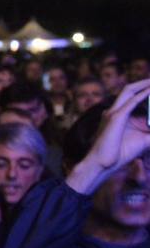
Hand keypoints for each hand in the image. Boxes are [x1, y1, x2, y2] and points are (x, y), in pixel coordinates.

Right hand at [67, 78, 149, 192]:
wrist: (102, 165)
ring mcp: (113, 112)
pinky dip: (144, 94)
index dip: (146, 92)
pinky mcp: (116, 117)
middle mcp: (114, 111)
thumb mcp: (144, 141)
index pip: (133, 98)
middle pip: (130, 89)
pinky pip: (132, 101)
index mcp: (118, 115)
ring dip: (144, 84)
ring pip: (130, 91)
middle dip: (145, 82)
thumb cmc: (119, 155)